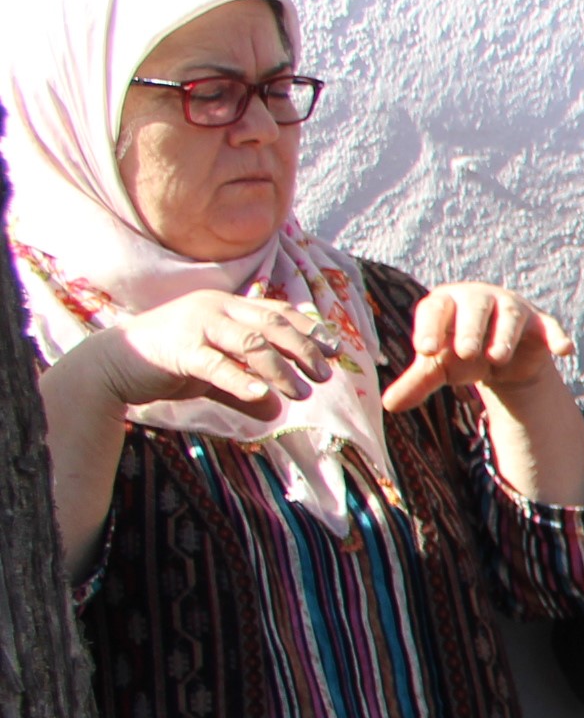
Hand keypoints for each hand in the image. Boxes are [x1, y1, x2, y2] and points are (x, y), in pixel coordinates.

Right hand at [61, 289, 335, 420]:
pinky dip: (242, 381)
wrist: (113, 364)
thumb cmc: (167, 364)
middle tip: (324, 375)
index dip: (310, 330)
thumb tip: (276, 411)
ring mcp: (196, 325)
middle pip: (272, 325)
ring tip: (302, 392)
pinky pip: (216, 365)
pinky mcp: (178, 349)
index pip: (278, 313)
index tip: (336, 349)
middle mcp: (216, 308)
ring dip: (281, 369)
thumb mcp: (214, 376)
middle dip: (304, 350)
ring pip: (251, 344)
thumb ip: (245, 392)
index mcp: (228, 306)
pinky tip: (264, 396)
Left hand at [379, 281, 572, 414]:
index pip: (435, 309)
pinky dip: (557, 336)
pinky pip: (550, 326)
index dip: (430, 327)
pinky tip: (564, 350)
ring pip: (511, 316)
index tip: (425, 350)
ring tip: (496, 358)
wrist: (499, 357)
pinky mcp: (540, 324)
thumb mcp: (439, 367)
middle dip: (470, 328)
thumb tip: (388, 405)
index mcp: (447, 303)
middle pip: (475, 306)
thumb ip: (417, 382)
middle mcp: (479, 299)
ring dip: (504, 335)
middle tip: (466, 353)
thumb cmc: (460, 354)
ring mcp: (513, 309)